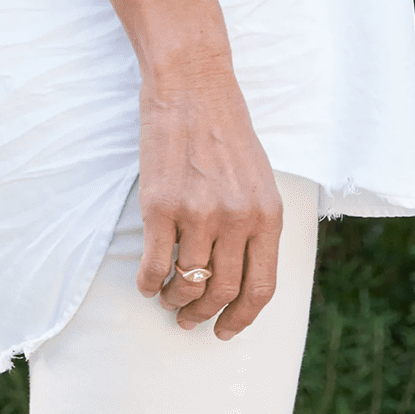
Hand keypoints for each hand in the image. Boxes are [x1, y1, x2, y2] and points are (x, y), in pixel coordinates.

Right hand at [133, 56, 282, 338]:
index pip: (261, 288)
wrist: (191, 83)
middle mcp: (237, 218)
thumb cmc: (224, 128)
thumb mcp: (259, 177)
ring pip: (186, 283)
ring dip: (174, 301)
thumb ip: (256, 223)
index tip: (225, 330)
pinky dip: (148, 284)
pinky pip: (154, 266)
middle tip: (188, 319)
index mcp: (267, 213)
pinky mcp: (160, 206)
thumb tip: (242, 276)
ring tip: (167, 298)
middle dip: (203, 315)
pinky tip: (147, 283)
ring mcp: (198, 213)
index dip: (242, 317)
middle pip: (222, 292)